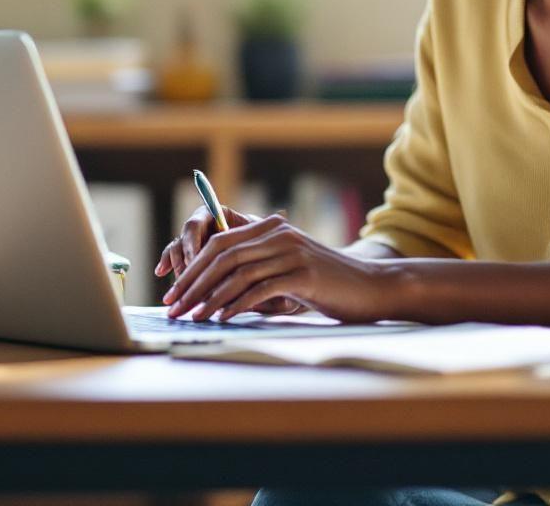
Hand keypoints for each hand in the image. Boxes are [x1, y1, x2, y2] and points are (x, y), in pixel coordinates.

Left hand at [161, 213, 396, 323]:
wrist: (374, 288)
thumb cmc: (330, 285)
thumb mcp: (291, 270)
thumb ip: (260, 272)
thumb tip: (219, 293)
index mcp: (272, 230)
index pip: (220, 242)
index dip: (193, 266)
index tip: (176, 291)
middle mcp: (279, 236)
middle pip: (222, 255)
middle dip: (193, 282)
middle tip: (175, 307)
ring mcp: (292, 253)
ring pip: (237, 273)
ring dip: (209, 297)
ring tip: (192, 317)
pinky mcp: (304, 275)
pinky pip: (260, 289)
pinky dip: (236, 305)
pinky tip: (222, 318)